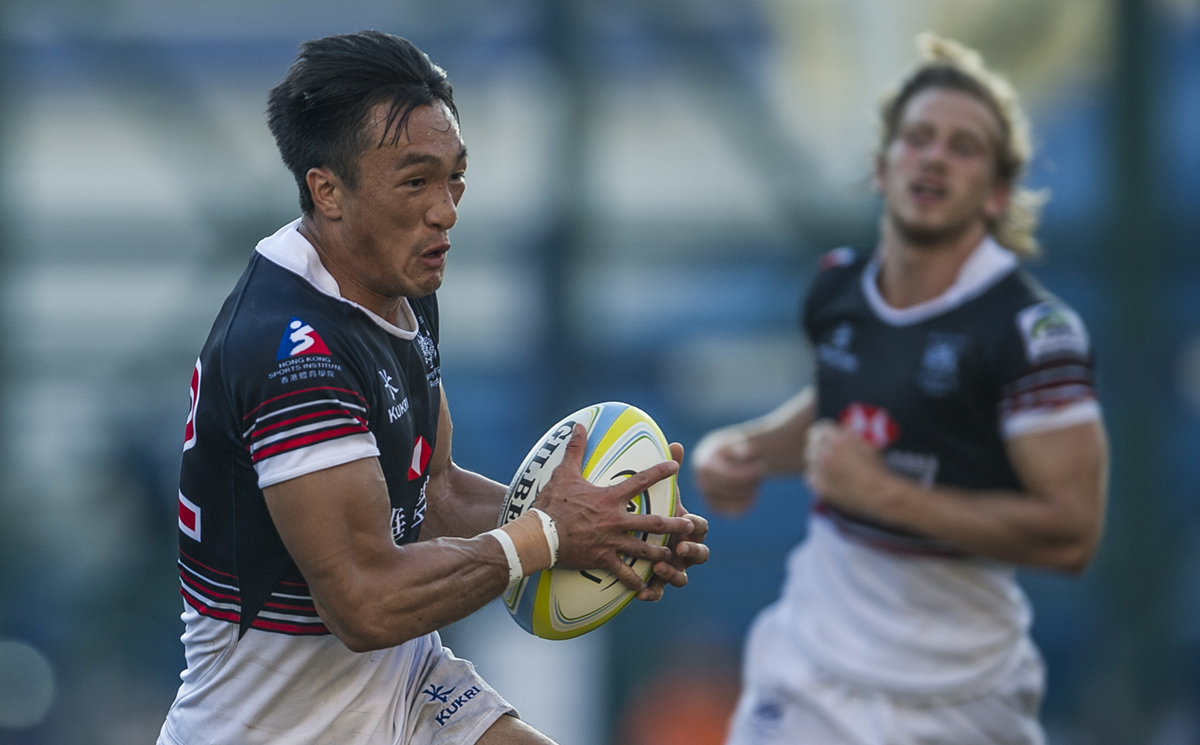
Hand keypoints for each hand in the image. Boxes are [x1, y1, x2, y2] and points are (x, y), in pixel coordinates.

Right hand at [536, 424, 696, 593]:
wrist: (540, 534)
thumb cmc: (552, 503)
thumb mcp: (564, 473)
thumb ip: (575, 449)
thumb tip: (579, 425)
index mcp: (610, 498)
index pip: (641, 481)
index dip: (661, 472)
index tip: (676, 467)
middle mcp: (616, 520)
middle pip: (654, 522)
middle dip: (675, 523)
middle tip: (691, 524)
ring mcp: (611, 542)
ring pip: (645, 549)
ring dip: (661, 553)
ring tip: (674, 556)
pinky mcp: (602, 560)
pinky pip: (624, 573)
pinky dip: (635, 581)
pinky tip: (645, 588)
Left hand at [639, 442, 709, 601]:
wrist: (635, 534)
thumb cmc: (652, 509)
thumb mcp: (660, 490)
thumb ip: (668, 468)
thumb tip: (674, 443)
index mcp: (689, 528)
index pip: (701, 527)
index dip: (697, 526)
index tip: (687, 521)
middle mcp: (686, 549)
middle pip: (700, 555)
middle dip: (692, 552)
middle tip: (679, 548)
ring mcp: (675, 568)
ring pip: (681, 578)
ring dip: (672, 574)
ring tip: (658, 567)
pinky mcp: (658, 582)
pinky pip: (658, 592)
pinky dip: (652, 592)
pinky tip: (640, 592)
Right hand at [692, 429, 763, 515]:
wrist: (718, 459)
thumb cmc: (729, 449)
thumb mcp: (735, 441)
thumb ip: (741, 446)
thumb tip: (747, 453)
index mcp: (704, 466)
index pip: (730, 476)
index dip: (749, 473)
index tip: (762, 466)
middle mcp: (701, 484)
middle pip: (734, 490)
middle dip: (751, 481)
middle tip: (761, 470)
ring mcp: (706, 498)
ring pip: (737, 503)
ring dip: (752, 491)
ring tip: (755, 479)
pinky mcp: (714, 509)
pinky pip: (736, 512)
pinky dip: (749, 503)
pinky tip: (752, 491)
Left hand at [804, 419, 892, 516]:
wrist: (879, 494)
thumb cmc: (875, 468)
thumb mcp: (866, 444)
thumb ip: (849, 435)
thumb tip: (840, 430)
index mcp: (837, 440)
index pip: (819, 429)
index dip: (823, 433)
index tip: (823, 437)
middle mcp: (825, 453)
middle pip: (812, 444)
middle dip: (819, 447)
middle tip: (826, 452)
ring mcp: (820, 471)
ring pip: (809, 460)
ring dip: (817, 461)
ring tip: (830, 467)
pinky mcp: (819, 486)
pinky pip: (810, 476)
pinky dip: (817, 476)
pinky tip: (829, 479)